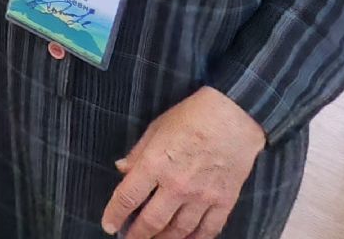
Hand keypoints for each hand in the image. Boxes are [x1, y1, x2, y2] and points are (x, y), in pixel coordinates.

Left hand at [102, 87, 264, 237]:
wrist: (234, 116)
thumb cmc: (191, 117)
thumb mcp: (156, 128)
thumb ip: (138, 153)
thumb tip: (121, 169)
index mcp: (155, 164)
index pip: (128, 197)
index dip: (115, 214)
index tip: (108, 225)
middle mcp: (176, 185)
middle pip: (152, 221)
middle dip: (137, 235)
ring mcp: (202, 197)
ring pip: (179, 231)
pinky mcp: (224, 202)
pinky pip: (208, 230)